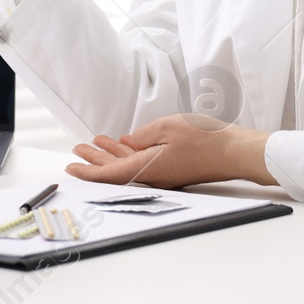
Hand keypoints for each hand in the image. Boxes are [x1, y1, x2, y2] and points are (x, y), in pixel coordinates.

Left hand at [66, 114, 275, 188]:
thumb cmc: (204, 139)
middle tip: (78, 150)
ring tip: (94, 144)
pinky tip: (124, 144)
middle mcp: (152, 175)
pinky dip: (129, 153)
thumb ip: (141, 136)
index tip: (70, 168)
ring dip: (110, 155)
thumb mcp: (165, 128)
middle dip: (94, 161)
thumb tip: (129, 142)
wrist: (234, 151)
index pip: (107, 174)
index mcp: (146, 168)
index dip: (86, 172)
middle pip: (115, 171)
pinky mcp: (173, 169)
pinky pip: (143, 163)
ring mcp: (163, 174)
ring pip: (129, 165)